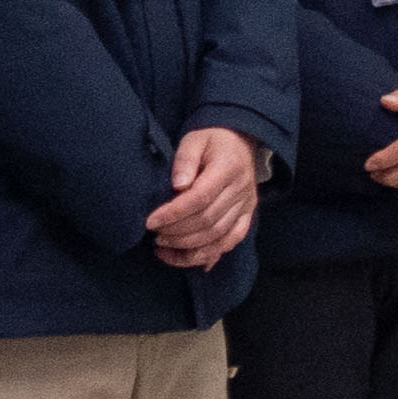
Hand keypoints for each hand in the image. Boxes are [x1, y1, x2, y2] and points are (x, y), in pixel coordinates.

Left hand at [146, 126, 262, 270]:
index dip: (173, 213)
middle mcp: (241, 190)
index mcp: (228, 168)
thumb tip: (177, 185)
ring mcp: (246, 205)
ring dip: (189, 247)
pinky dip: (209, 254)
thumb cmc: (212, 140)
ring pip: (218, 236)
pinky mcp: (247, 216)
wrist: (240, 140)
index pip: (200, 198)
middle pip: (208, 221)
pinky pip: (230, 242)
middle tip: (154, 235)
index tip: (150, 221)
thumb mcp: (194, 140)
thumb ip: (185, 160)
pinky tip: (186, 258)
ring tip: (163, 247)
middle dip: (177, 233)